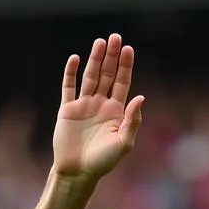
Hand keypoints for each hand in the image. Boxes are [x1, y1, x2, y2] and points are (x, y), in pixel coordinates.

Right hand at [53, 34, 144, 182]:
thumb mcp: (123, 144)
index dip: (126, 66)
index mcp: (116, 112)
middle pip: (108, 75)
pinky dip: (70, 73)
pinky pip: (69, 87)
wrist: (78, 172)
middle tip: (116, 37)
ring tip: (100, 42)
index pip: (123, 83)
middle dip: (112, 57)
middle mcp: (101, 105)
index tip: (128, 49)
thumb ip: (133, 121)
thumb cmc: (103, 162)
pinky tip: (75, 58)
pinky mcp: (67, 109)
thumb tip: (141, 97)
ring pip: (90, 76)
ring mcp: (84, 105)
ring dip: (94, 59)